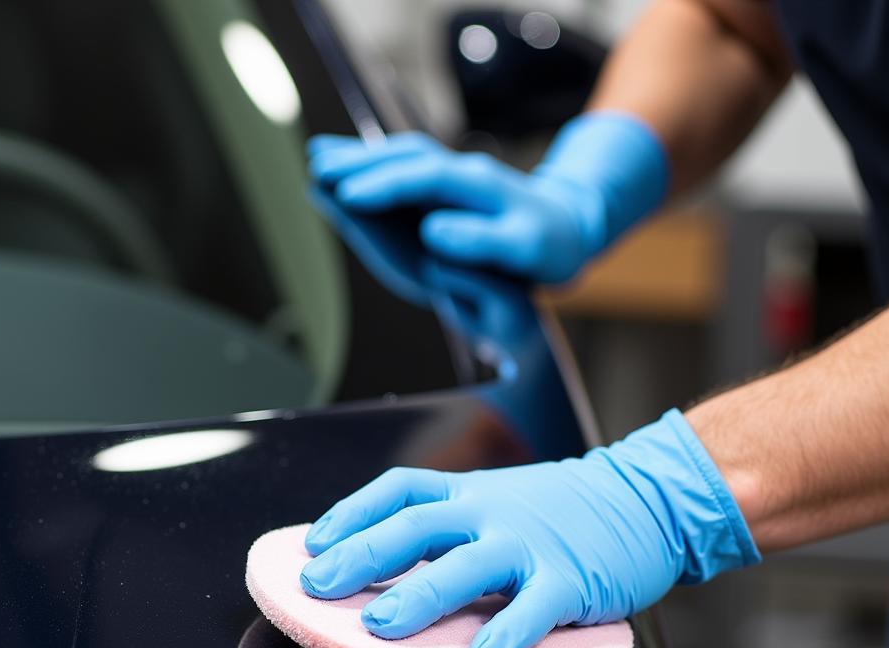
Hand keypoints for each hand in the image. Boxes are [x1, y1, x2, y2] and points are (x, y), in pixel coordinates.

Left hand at [300, 410, 758, 647]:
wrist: (646, 498)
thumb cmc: (563, 510)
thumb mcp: (501, 499)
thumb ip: (450, 524)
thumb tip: (386, 559)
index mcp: (468, 493)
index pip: (399, 491)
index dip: (351, 514)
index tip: (313, 544)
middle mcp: (491, 512)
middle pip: (417, 527)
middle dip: (364, 556)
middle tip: (320, 587)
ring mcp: (531, 544)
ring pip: (469, 566)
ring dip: (421, 595)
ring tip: (380, 627)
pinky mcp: (573, 577)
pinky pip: (538, 605)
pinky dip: (512, 630)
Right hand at [308, 112, 667, 283]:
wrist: (570, 229)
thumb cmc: (550, 247)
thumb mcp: (526, 249)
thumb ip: (481, 242)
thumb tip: (431, 234)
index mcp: (480, 187)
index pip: (424, 180)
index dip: (386, 187)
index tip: (350, 196)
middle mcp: (463, 172)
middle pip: (406, 158)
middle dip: (362, 163)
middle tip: (318, 169)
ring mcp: (454, 174)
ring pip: (402, 156)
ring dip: (362, 157)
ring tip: (319, 158)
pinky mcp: (448, 183)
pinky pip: (406, 166)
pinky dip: (375, 164)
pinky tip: (349, 168)